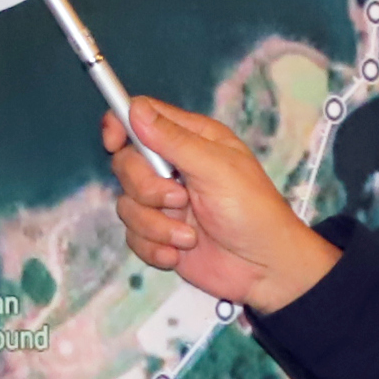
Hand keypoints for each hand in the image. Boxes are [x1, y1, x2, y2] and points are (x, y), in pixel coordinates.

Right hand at [105, 94, 340, 314]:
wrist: (264, 269)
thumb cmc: (253, 211)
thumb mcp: (217, 169)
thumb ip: (174, 140)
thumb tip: (135, 109)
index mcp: (190, 140)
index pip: (140, 117)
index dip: (120, 125)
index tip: (114, 142)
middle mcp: (172, 168)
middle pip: (125, 163)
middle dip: (146, 188)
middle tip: (179, 200)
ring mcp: (163, 203)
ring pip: (126, 204)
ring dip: (155, 226)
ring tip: (189, 237)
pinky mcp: (159, 234)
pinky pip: (132, 236)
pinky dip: (154, 248)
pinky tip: (179, 253)